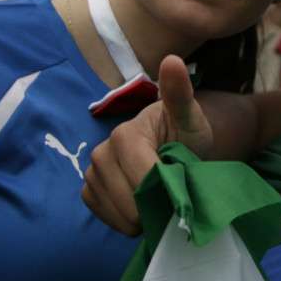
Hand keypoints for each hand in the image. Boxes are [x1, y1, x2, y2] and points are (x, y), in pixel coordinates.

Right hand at [82, 56, 211, 235]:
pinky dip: (127, 220)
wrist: (173, 148)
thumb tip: (172, 60)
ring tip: (159, 196)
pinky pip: (106, 217)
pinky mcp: (89, 191)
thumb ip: (180, 93)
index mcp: (125, 134)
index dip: (165, 192)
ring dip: (143, 215)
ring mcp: (92, 172)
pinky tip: (142, 206)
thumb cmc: (185, 132)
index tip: (182, 189)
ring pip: (118, 213)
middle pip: (129, 200)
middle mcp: (101, 152)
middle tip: (173, 193)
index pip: (142, 179)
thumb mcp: (191, 116)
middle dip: (155, 205)